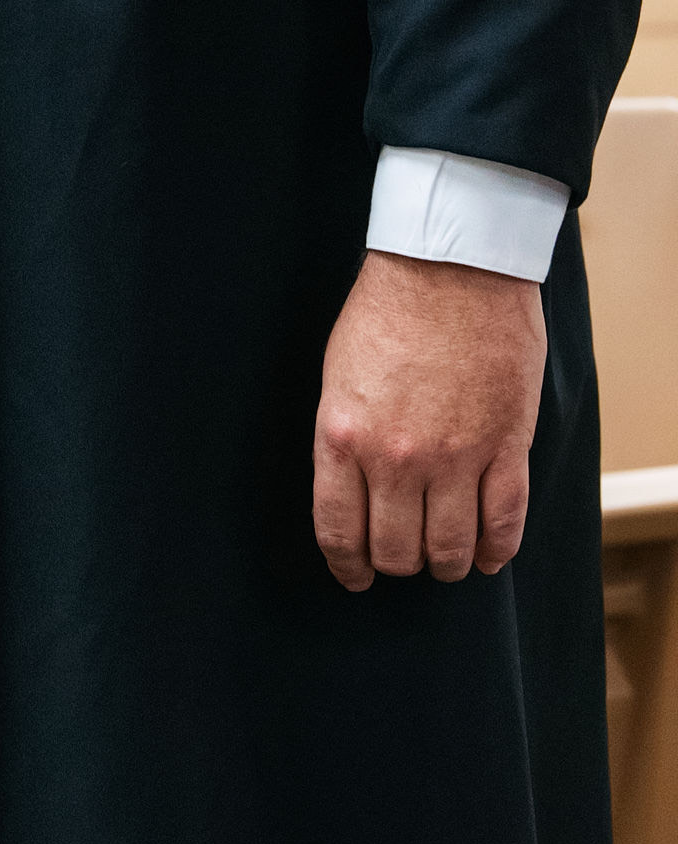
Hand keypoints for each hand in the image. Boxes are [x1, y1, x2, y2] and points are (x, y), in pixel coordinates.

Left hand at [311, 250, 543, 591]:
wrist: (450, 266)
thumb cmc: (387, 310)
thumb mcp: (337, 375)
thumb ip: (345, 438)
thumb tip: (353, 490)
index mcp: (344, 437)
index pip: (340, 531)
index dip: (348, 565)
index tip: (355, 576)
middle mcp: (396, 458)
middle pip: (397, 550)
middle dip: (398, 563)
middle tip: (404, 556)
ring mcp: (456, 457)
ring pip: (451, 549)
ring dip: (448, 563)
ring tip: (447, 558)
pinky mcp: (506, 447)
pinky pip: (504, 523)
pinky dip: (497, 550)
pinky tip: (489, 554)